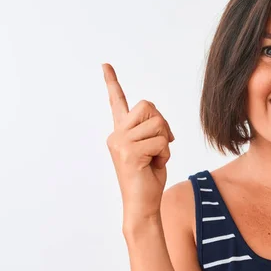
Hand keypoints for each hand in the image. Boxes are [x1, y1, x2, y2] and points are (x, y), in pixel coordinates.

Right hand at [103, 63, 174, 227]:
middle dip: (162, 124)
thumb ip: (151, 129)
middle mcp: (116, 134)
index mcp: (121, 132)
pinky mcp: (128, 152)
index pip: (117, 102)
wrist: (143, 205)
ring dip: (165, 142)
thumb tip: (158, 119)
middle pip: (149, 107)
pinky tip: (154, 165)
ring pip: (157, 124)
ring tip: (155, 158)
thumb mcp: (153, 147)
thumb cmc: (149, 178)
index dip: (112, 82)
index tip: (105, 65)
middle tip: (161, 145)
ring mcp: (120, 142)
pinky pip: (160, 141)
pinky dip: (165, 154)